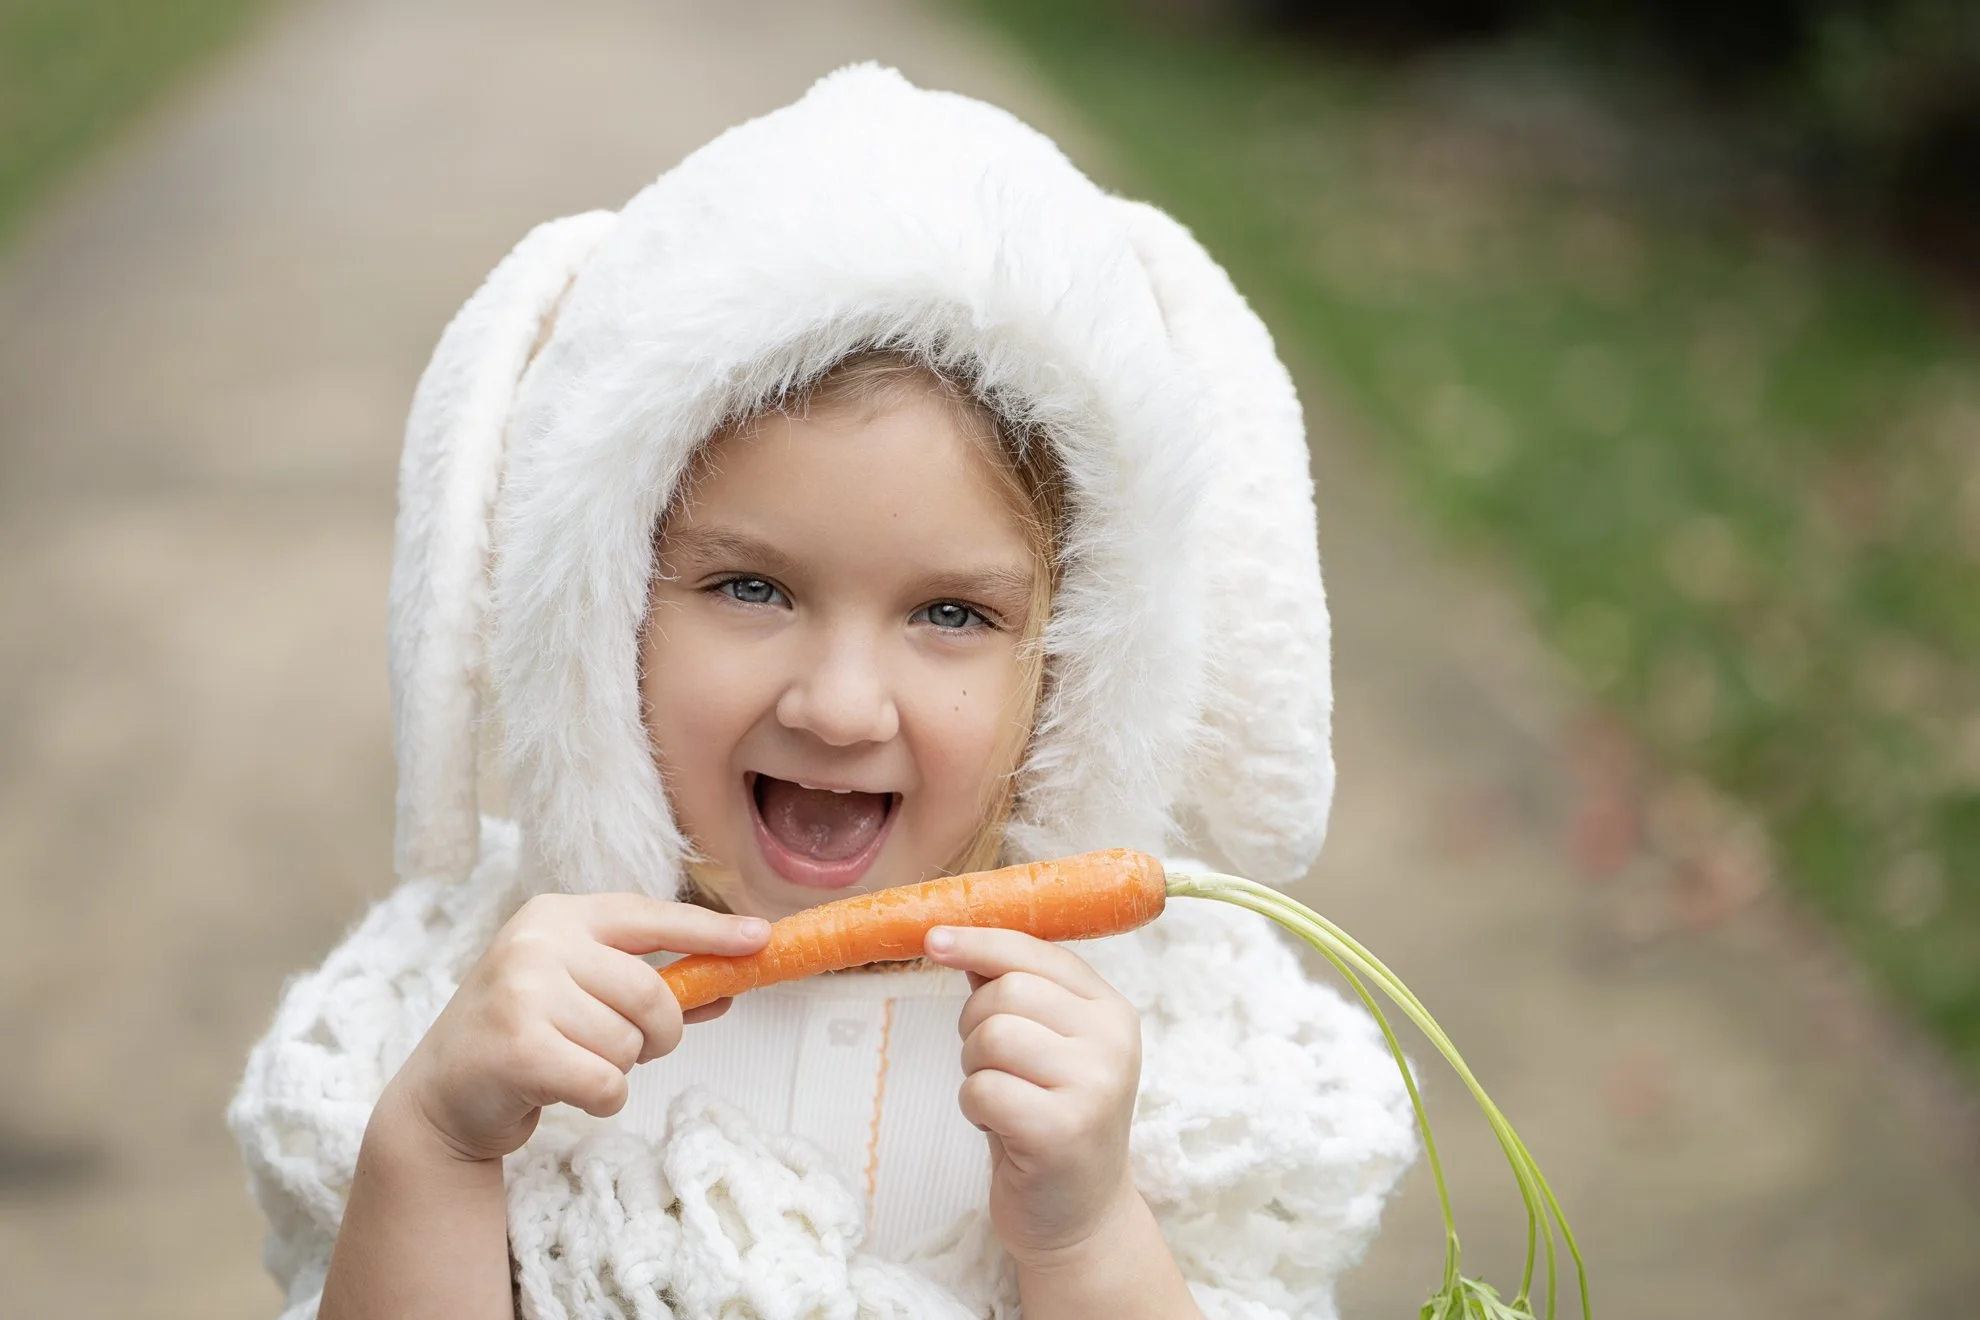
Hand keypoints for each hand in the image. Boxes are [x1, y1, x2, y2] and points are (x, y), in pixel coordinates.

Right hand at [385, 893, 768, 1162]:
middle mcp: (538, 941)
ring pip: (629, 1042)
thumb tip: (727, 991)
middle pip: (652, 993)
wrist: (442, 1095)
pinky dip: (602, 1099)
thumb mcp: (583, 996)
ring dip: (619, 1069)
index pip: (650, 916)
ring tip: (574, 1064)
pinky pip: (607, 1082)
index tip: (761, 938)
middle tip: (626, 1048)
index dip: (709, 930)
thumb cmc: (527, 1036)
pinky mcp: (517, 1047)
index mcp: (559, 915)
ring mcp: (522, 991)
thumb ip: (650, 988)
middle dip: (657, 1034)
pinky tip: (566, 1091)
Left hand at [925, 926, 1144, 1264]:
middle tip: (994, 1067)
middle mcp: (1112, 1041)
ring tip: (1002, 1098)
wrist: (1080, 1216)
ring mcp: (1094, 1085)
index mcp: (1111, 1010)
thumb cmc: (1050, 1121)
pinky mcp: (1062, 1130)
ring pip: (991, 1035)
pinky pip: (982, 1089)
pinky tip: (1001, 1128)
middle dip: (975, 1026)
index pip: (1038, 952)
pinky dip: (975, 1107)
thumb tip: (955, 937)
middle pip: (1006, 991)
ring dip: (975, 1069)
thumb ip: (1014, 992)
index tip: (934, 938)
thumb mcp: (1045, 1047)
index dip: (981, 941)